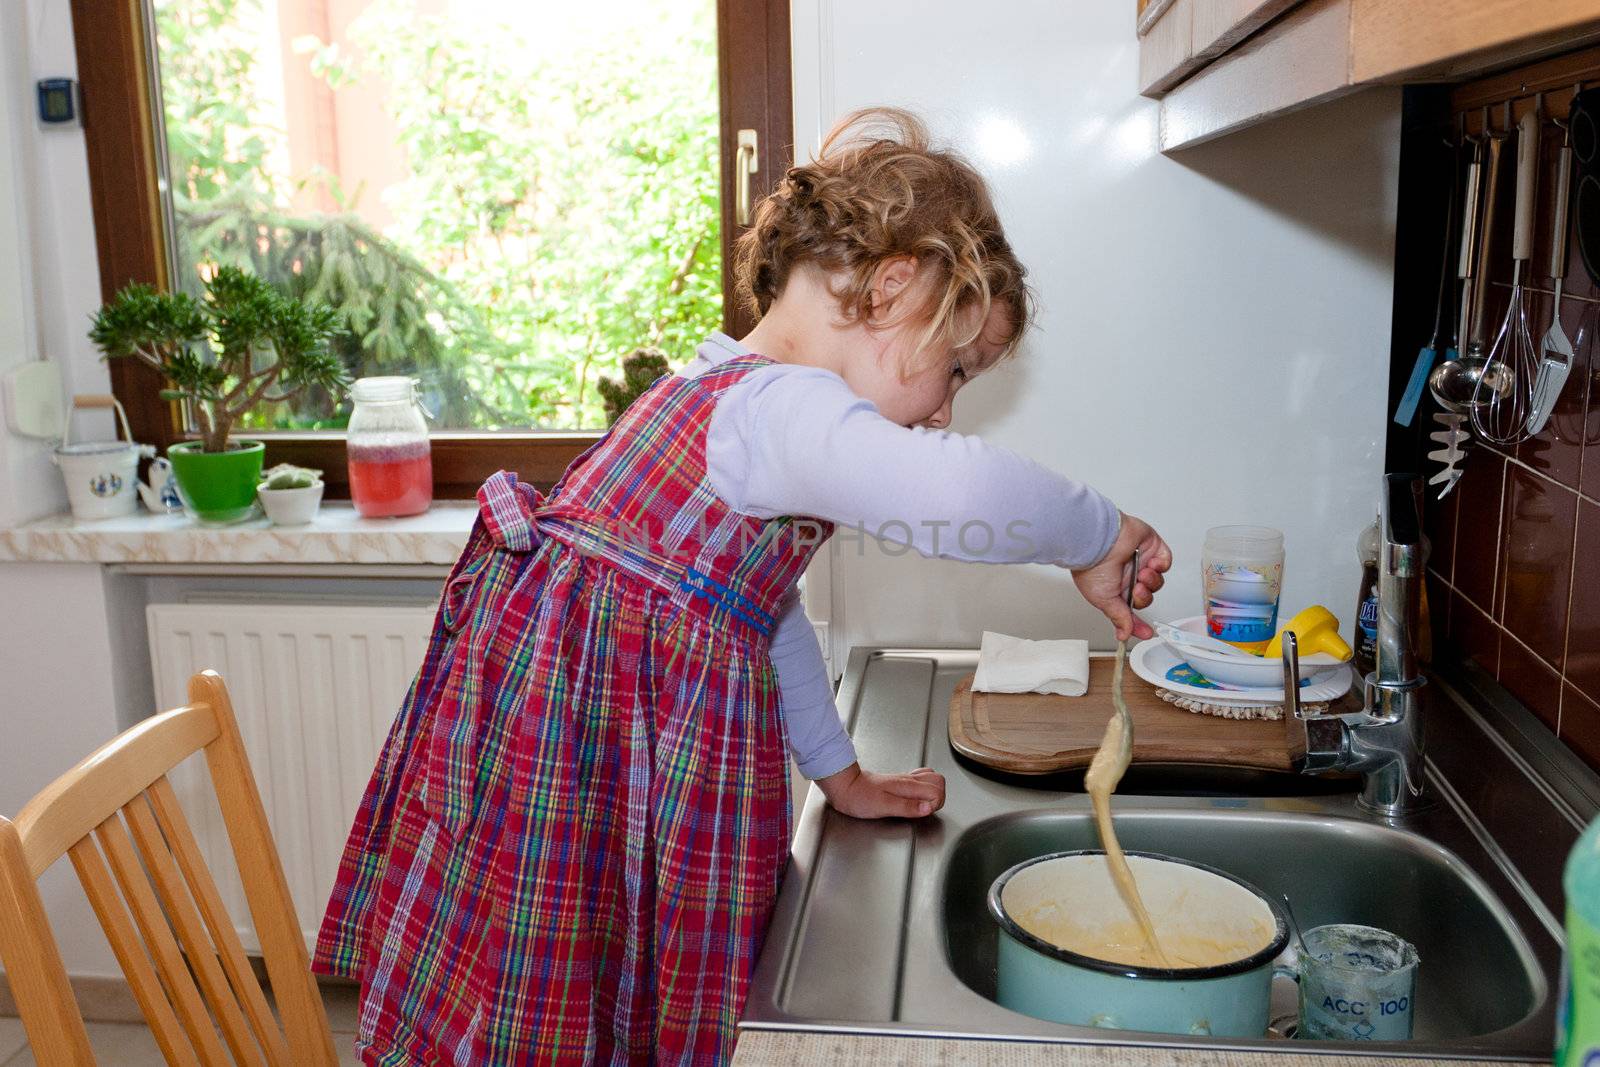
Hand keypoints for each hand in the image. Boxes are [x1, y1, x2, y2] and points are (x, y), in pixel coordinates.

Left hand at [815, 762, 945, 819]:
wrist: (845, 788)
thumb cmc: (860, 798)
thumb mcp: (884, 807)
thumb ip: (908, 807)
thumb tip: (928, 807)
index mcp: (907, 786)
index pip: (937, 789)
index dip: (935, 804)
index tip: (923, 812)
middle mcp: (908, 780)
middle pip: (939, 781)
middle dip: (938, 798)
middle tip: (924, 810)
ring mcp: (904, 780)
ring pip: (931, 779)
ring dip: (933, 792)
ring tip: (921, 806)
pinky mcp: (899, 782)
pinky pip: (920, 780)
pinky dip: (924, 789)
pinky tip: (915, 799)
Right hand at [1071, 512, 1172, 641]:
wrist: (1099, 540)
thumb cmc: (1092, 566)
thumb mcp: (1103, 600)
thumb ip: (1119, 617)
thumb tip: (1124, 634)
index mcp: (1114, 588)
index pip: (1131, 610)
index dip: (1139, 623)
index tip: (1146, 633)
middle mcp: (1127, 575)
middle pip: (1146, 596)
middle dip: (1144, 597)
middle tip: (1137, 590)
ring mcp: (1140, 561)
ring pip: (1157, 581)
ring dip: (1152, 581)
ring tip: (1142, 573)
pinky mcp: (1151, 547)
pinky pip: (1165, 561)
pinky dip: (1161, 565)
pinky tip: (1150, 563)